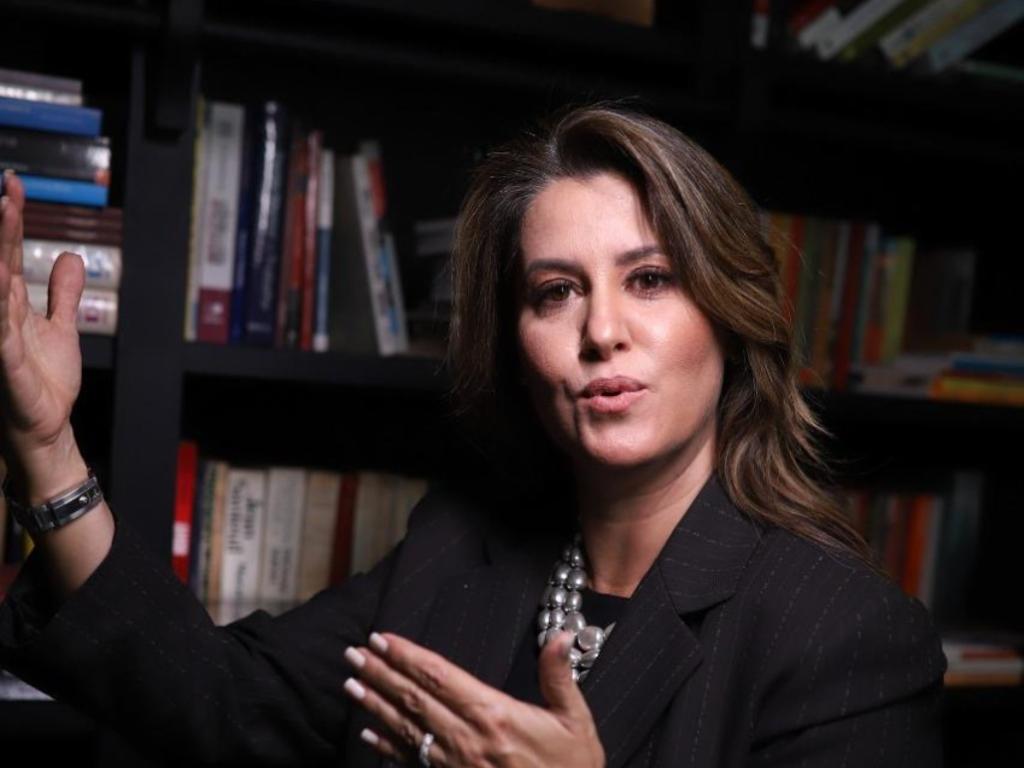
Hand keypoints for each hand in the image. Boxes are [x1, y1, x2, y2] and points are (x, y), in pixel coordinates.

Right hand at [0, 171, 87, 497]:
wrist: (45, 425)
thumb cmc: (45, 379)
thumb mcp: (62, 328)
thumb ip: (64, 293)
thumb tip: (73, 257)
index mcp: (13, 303)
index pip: (10, 252)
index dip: (12, 220)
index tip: (13, 183)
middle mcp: (1, 314)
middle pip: (1, 262)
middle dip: (4, 227)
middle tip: (7, 191)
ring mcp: (1, 336)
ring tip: (3, 216)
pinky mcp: (8, 361)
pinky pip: (2, 331)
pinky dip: (0, 307)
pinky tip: (2, 278)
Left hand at [343, 630, 605, 766]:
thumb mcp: (575, 721)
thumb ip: (558, 676)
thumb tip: (558, 635)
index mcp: (494, 715)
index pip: (439, 677)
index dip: (407, 656)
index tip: (382, 639)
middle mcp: (468, 740)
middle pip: (414, 699)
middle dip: (381, 673)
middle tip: (353, 653)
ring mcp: (455, 767)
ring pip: (407, 729)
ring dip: (375, 704)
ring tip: (351, 683)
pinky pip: (413, 762)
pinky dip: (387, 746)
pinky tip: (368, 733)